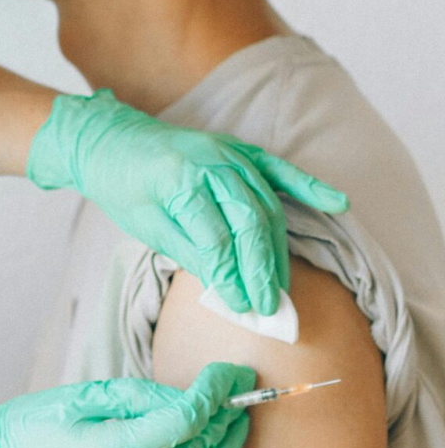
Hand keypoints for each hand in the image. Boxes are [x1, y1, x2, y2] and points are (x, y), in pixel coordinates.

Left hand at [26, 89, 348, 315]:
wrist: (110, 141)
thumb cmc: (121, 185)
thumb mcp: (144, 225)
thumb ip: (187, 251)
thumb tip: (226, 286)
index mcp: (181, 180)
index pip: (216, 237)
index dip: (230, 275)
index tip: (241, 306)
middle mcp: (212, 162)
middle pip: (249, 222)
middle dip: (261, 268)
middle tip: (268, 306)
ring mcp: (230, 153)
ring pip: (266, 205)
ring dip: (277, 248)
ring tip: (279, 286)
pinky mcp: (239, 151)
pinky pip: (280, 171)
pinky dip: (309, 187)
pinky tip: (338, 204)